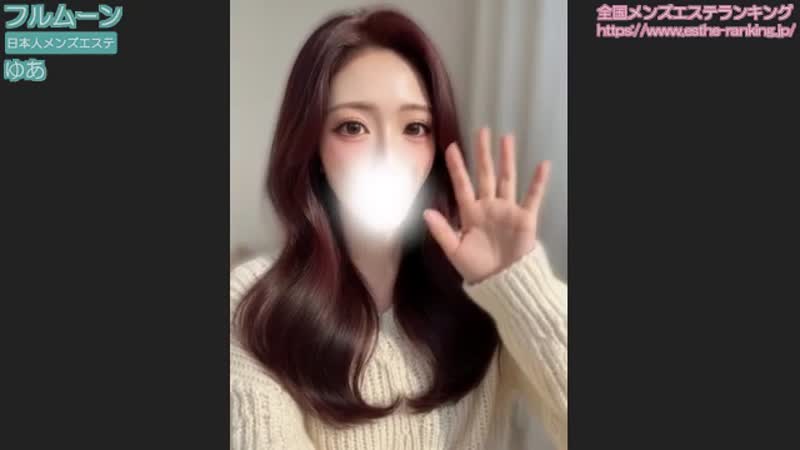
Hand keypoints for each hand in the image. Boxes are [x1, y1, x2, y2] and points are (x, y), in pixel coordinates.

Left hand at [423, 127, 550, 284]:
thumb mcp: (455, 251)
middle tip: (482, 131)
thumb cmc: (477, 269)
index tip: (451, 147)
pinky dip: (538, 181)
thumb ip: (441, 231)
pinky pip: (532, 196)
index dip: (457, 166)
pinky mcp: (525, 218)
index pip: (462, 184)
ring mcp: (507, 210)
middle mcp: (488, 206)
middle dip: (483, 154)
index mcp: (470, 213)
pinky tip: (542, 165)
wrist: (503, 283)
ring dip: (506, 159)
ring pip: (507, 178)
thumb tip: (425, 212)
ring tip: (507, 138)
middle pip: (485, 174)